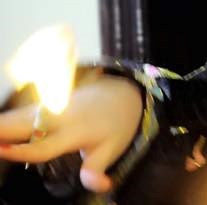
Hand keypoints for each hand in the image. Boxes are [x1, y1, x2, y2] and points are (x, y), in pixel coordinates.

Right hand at [0, 74, 142, 192]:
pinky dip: (3, 122)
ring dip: (0, 126)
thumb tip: (101, 186)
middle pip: (21, 124)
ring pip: (16, 116)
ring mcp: (48, 108)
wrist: (121, 93)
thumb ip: (96, 169)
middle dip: (2, 132)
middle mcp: (57, 117)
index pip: (44, 146)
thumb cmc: (115, 125)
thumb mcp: (111, 149)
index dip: (22, 151)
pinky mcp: (42, 105)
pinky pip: (17, 113)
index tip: (1, 150)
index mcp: (74, 132)